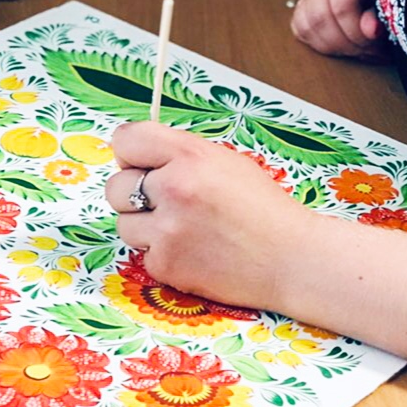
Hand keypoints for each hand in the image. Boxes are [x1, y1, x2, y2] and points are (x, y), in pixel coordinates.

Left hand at [105, 121, 317, 309]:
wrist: (291, 258)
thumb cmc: (263, 209)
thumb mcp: (225, 162)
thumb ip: (180, 155)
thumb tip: (138, 158)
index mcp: (190, 156)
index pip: (126, 140)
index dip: (132, 153)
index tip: (140, 162)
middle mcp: (174, 189)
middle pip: (115, 185)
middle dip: (134, 193)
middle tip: (165, 200)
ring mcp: (168, 230)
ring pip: (124, 223)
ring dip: (147, 226)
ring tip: (185, 228)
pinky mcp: (166, 265)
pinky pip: (143, 254)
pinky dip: (163, 254)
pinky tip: (194, 251)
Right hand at [291, 0, 388, 61]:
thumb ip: (380, 13)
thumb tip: (371, 30)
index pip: (342, 5)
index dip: (358, 29)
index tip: (376, 39)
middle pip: (321, 18)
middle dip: (347, 41)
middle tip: (371, 49)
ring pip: (308, 27)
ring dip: (336, 46)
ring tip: (361, 48)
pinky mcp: (302, 8)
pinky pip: (301, 31)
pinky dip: (323, 45)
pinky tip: (344, 46)